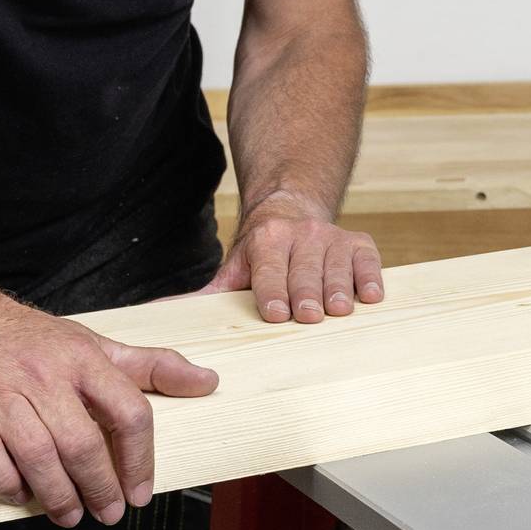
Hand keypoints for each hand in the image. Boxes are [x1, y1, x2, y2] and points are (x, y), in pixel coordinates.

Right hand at [0, 289, 217, 527]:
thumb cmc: (19, 336)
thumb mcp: (90, 343)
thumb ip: (149, 366)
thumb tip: (207, 381)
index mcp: (81, 358)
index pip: (128, 414)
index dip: (140, 461)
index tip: (140, 491)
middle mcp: (43, 374)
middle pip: (84, 444)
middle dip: (101, 489)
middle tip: (106, 512)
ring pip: (40, 457)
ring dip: (59, 497)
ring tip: (68, 513)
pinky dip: (8, 485)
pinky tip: (20, 494)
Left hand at [207, 191, 384, 322]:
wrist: (291, 213)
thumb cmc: (262, 256)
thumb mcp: (233, 270)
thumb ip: (204, 295)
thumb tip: (160, 313)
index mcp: (266, 242)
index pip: (268, 268)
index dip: (272, 290)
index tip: (276, 313)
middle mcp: (300, 235)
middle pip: (303, 269)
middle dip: (305, 292)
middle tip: (309, 316)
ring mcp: (331, 238)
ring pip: (336, 265)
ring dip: (338, 288)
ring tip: (339, 310)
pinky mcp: (359, 243)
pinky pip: (367, 259)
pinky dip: (371, 276)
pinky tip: (371, 296)